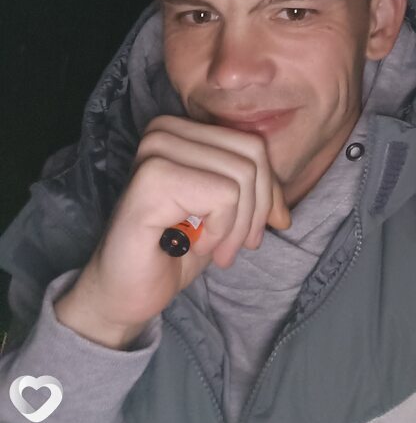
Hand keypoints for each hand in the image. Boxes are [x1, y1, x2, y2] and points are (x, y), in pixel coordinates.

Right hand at [54, 115, 289, 347]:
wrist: (124, 294)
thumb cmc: (172, 251)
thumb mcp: (224, 216)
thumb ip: (254, 195)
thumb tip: (283, 214)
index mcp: (180, 129)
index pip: (253, 145)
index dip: (268, 192)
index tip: (255, 232)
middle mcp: (164, 129)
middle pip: (252, 156)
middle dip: (256, 212)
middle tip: (233, 248)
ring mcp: (155, 150)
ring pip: (242, 176)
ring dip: (237, 227)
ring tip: (213, 249)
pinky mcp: (152, 179)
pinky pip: (223, 196)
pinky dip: (219, 230)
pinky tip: (193, 245)